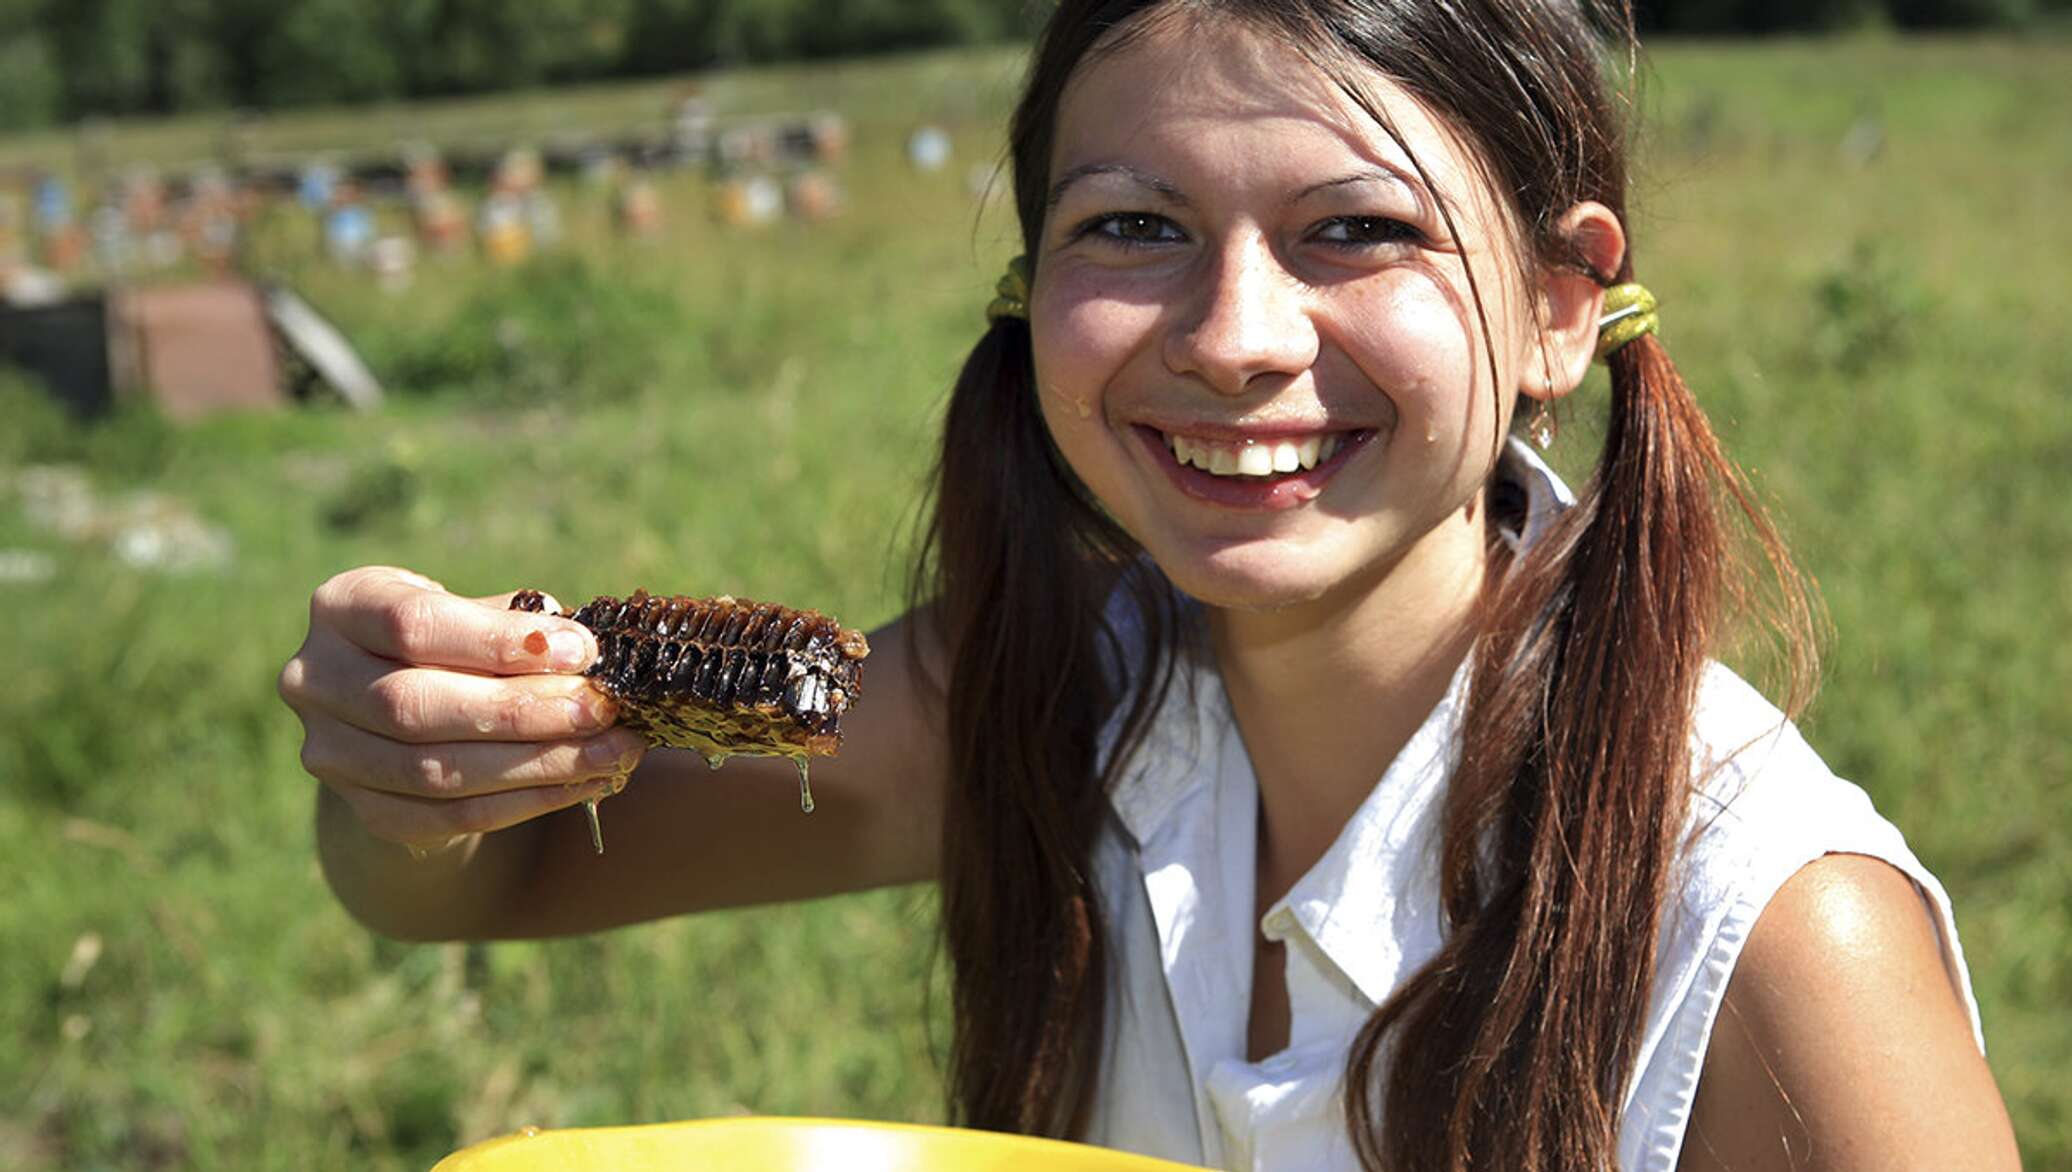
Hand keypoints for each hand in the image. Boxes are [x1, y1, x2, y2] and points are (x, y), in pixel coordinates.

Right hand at [278, 566, 648, 851]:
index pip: (412, 625)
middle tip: (601, 710)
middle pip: (416, 705)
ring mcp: (329, 752)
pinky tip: (584, 784)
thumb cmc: (460, 643)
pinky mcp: (362, 808)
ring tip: (611, 753)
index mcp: (342, 606)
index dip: (498, 641)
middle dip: (522, 711)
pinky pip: (447, 817)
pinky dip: (524, 803)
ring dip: (536, 765)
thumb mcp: (476, 615)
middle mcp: (315, 679)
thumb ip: (518, 626)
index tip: (581, 649)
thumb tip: (582, 651)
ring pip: (434, 771)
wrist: (413, 713)